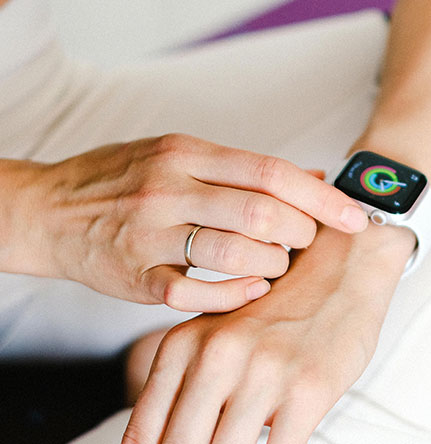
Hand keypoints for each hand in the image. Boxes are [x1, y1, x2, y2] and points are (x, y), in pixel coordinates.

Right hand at [8, 134, 367, 310]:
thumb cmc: (125, 180)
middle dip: (300, 233)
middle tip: (304, 242)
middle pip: (261, 211)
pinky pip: (193, 292)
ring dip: (272, 265)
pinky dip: (233, 296)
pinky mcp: (134, 275)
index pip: (271, 171)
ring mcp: (149, 233)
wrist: (49, 209)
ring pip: (234, 251)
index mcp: (187, 153)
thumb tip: (315, 175)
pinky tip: (250, 292)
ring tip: (277, 265)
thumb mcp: (181, 154)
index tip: (353, 217)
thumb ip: (245, 168)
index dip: (321, 197)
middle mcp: (170, 187)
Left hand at [122, 224, 415, 443]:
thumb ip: (185, 382)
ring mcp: (264, 373)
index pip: (144, 432)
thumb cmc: (277, 312)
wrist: (339, 272)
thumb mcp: (216, 335)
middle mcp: (217, 355)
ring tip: (238, 443)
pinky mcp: (308, 390)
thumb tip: (158, 441)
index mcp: (184, 344)